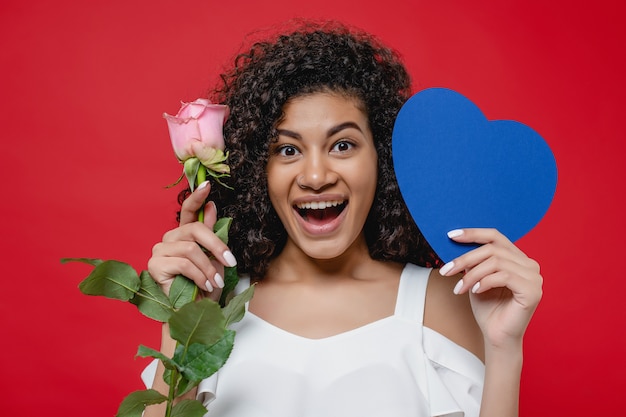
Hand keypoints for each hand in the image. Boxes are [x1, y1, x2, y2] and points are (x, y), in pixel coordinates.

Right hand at [147, 181, 236, 300]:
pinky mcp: (155, 265)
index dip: (196, 197)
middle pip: (195, 230)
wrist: (193, 313)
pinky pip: (183, 263)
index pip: (188, 211)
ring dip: (209, 268)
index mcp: (183, 236)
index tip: (207, 185)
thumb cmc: (203, 288)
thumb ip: (211, 234)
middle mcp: (169, 239)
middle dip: (216, 245)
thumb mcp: (214, 259)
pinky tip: (205, 285)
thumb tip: (211, 207)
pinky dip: (199, 275)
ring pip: (191, 249)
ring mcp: (159, 251)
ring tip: (215, 282)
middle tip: (230, 262)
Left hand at [438, 228, 542, 349]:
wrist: (497, 337)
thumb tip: (457, 244)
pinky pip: (503, 276)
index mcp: (518, 258)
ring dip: (472, 274)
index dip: (473, 233)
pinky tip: (475, 291)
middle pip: (492, 249)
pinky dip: (484, 282)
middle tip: (446, 270)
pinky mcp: (533, 290)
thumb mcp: (475, 279)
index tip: (450, 236)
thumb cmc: (488, 309)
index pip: (495, 237)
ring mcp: (534, 277)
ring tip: (460, 288)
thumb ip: (472, 262)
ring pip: (496, 262)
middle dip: (465, 259)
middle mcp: (529, 264)